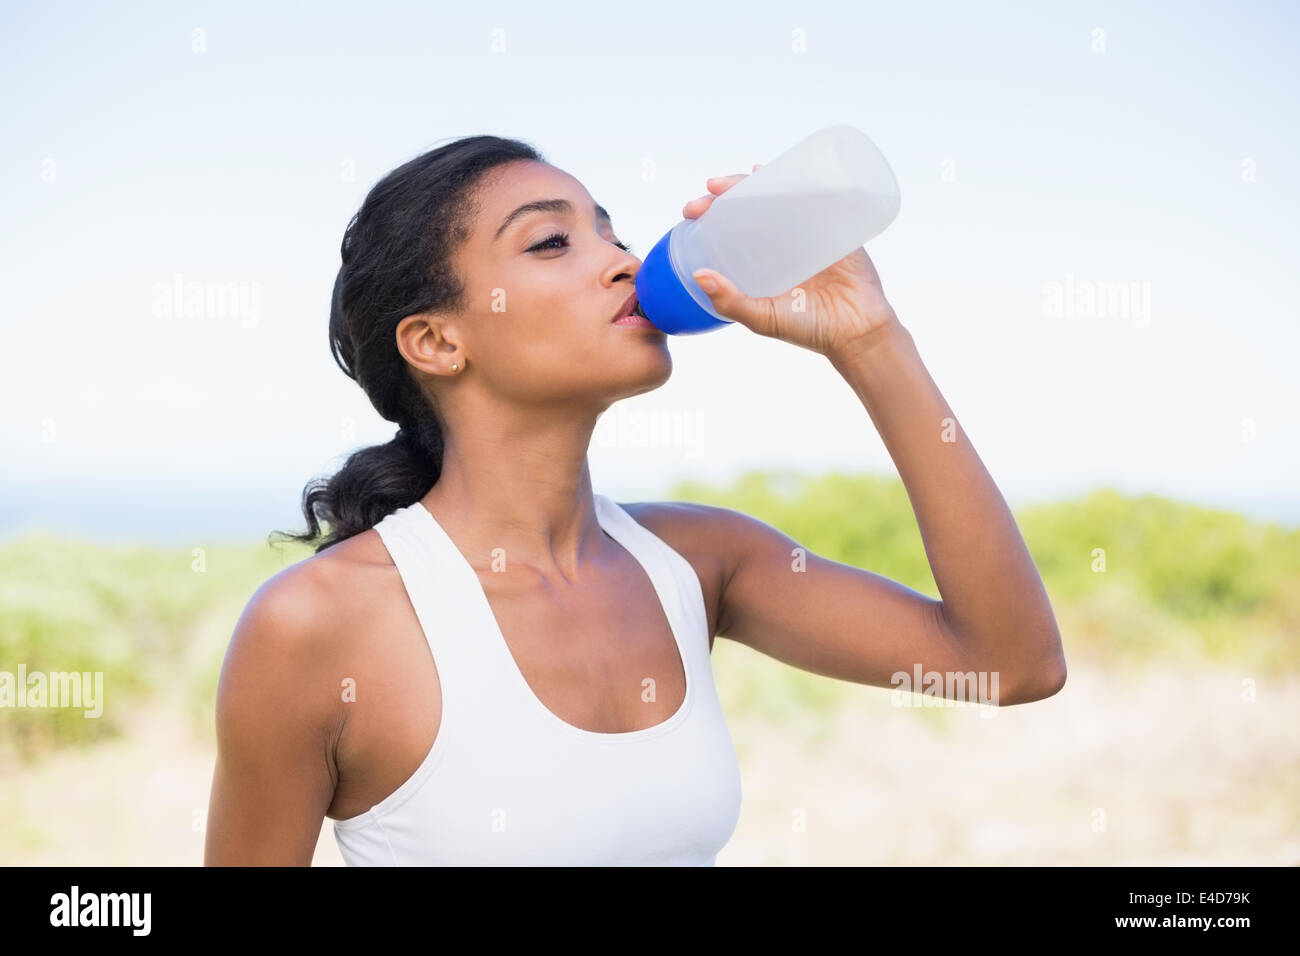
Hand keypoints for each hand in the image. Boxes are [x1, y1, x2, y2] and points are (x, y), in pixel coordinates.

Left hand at [681, 165, 901, 357]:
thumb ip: (730, 301)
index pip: (730, 230)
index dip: (710, 216)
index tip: (690, 211)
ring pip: (780, 198)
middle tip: (710, 189)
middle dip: (729, 193)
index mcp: (761, 263)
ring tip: (743, 176)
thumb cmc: (808, 329)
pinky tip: (787, 170)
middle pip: (751, 207)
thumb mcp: (762, 318)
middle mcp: (782, 244)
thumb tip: (698, 275)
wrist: (857, 331)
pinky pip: (818, 199)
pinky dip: (803, 181)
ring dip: (760, 181)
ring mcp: (809, 233)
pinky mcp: (836, 227)